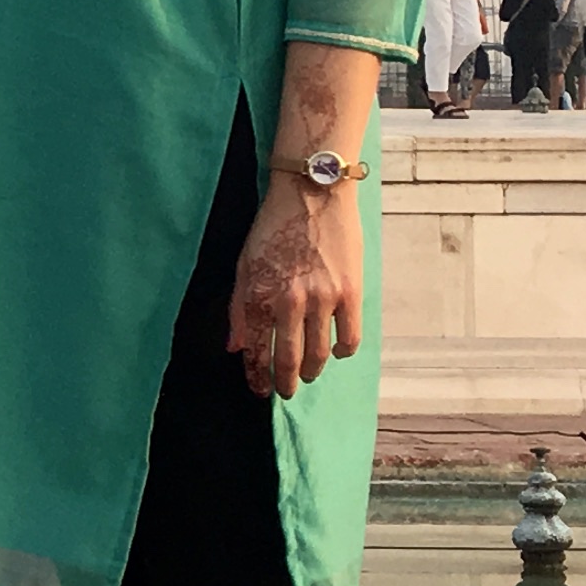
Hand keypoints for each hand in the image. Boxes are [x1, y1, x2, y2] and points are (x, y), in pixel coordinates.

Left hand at [227, 177, 362, 400]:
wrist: (312, 193)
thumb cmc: (273, 228)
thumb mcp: (244, 265)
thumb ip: (239, 309)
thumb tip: (236, 347)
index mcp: (259, 296)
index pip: (257, 351)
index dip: (257, 376)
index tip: (260, 389)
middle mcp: (289, 302)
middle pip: (288, 359)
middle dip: (285, 383)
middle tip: (285, 392)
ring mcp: (322, 299)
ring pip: (319, 354)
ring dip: (313, 370)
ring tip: (309, 373)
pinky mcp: (350, 292)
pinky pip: (350, 337)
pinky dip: (343, 352)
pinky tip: (337, 353)